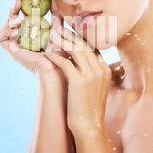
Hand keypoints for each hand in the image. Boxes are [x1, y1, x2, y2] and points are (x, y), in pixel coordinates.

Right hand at [0, 0, 71, 78]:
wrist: (56, 67)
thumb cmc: (59, 51)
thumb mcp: (56, 28)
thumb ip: (54, 13)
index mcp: (32, 28)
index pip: (24, 10)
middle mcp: (22, 33)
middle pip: (13, 15)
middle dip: (14, 5)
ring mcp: (15, 41)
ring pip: (6, 24)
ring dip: (11, 17)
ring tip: (19, 17)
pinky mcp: (10, 49)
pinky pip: (1, 36)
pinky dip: (6, 30)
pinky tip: (16, 26)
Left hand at [43, 14, 111, 134]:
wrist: (90, 127)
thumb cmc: (88, 109)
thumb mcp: (95, 89)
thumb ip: (91, 75)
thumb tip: (79, 65)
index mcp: (105, 70)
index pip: (91, 47)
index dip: (79, 37)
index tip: (68, 30)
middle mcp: (100, 70)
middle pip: (84, 44)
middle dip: (70, 33)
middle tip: (57, 25)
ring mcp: (92, 75)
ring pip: (76, 49)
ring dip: (62, 40)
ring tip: (50, 33)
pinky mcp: (79, 82)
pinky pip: (66, 62)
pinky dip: (56, 55)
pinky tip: (47, 51)